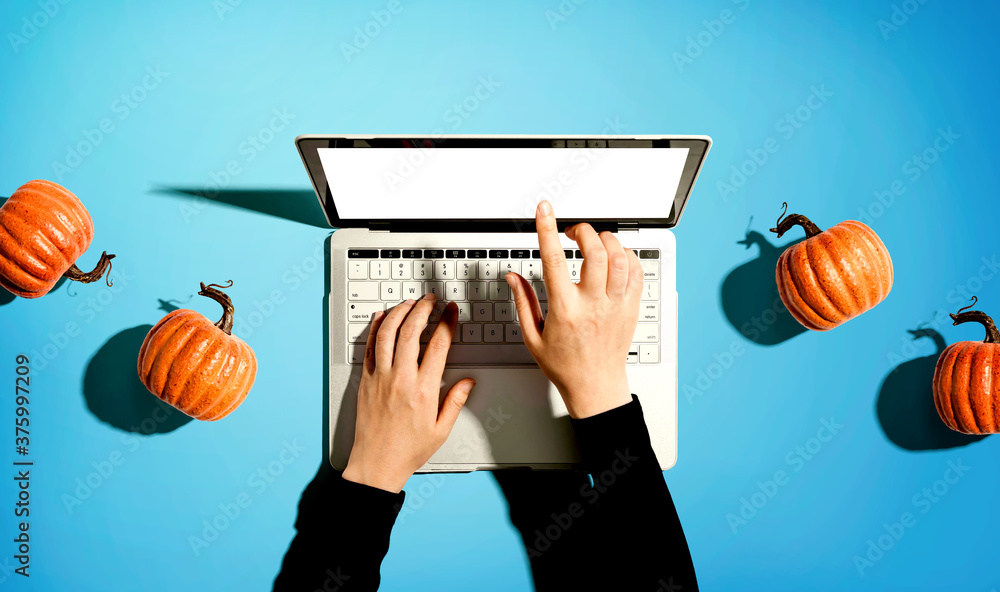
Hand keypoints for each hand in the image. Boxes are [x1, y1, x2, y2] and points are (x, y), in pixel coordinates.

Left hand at [342, 293, 475, 492]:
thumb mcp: (440, 429)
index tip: (451, 311)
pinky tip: (382, 318)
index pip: (439, 345)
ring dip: (399, 313)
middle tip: (431, 300)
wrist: (376, 465)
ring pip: (388, 334)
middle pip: (412, 331)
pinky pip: (369, 348)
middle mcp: (401, 379)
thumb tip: (467, 382)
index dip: (447, 322)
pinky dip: (376, 329)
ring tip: (409, 303)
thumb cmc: (407, 451)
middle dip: (423, 309)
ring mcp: (380, 378)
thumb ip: (455, 402)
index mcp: (424, 390)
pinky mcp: (365, 381)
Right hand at [505, 200, 641, 418]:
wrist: (595, 386)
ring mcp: (615, 305)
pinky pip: (636, 271)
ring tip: (594, 243)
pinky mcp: (631, 308)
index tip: (544, 210)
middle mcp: (593, 304)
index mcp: (565, 310)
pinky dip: (626, 256)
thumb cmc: (565, 365)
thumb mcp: (533, 337)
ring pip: (619, 258)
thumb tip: (513, 277)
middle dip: (583, 231)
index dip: (547, 229)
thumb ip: (523, 302)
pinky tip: (613, 259)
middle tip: (573, 232)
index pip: (554, 260)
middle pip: (595, 252)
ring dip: (606, 241)